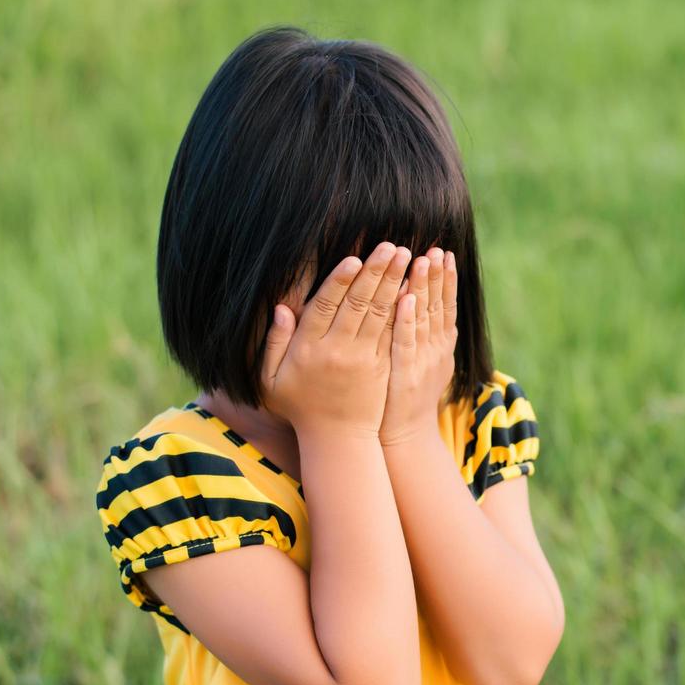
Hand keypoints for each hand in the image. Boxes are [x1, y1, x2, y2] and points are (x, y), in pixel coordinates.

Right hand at [261, 241, 410, 438]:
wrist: (338, 439)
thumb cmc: (299, 405)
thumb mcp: (271, 379)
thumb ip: (275, 343)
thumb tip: (281, 307)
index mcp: (309, 349)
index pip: (326, 307)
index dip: (340, 281)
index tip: (354, 258)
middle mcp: (339, 350)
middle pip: (358, 304)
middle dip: (376, 273)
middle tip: (392, 246)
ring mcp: (364, 358)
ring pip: (380, 313)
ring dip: (394, 282)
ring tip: (407, 255)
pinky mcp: (383, 365)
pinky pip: (394, 332)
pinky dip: (403, 309)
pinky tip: (412, 286)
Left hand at [381, 246, 457, 444]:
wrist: (403, 437)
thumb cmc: (404, 399)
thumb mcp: (423, 365)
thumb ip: (425, 336)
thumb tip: (420, 303)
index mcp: (440, 346)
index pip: (446, 306)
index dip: (447, 280)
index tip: (445, 253)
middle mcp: (436, 350)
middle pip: (439, 306)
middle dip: (438, 275)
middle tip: (438, 247)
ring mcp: (422, 361)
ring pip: (425, 318)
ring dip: (425, 287)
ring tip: (424, 259)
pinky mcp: (404, 372)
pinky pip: (405, 341)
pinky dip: (408, 319)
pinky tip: (407, 297)